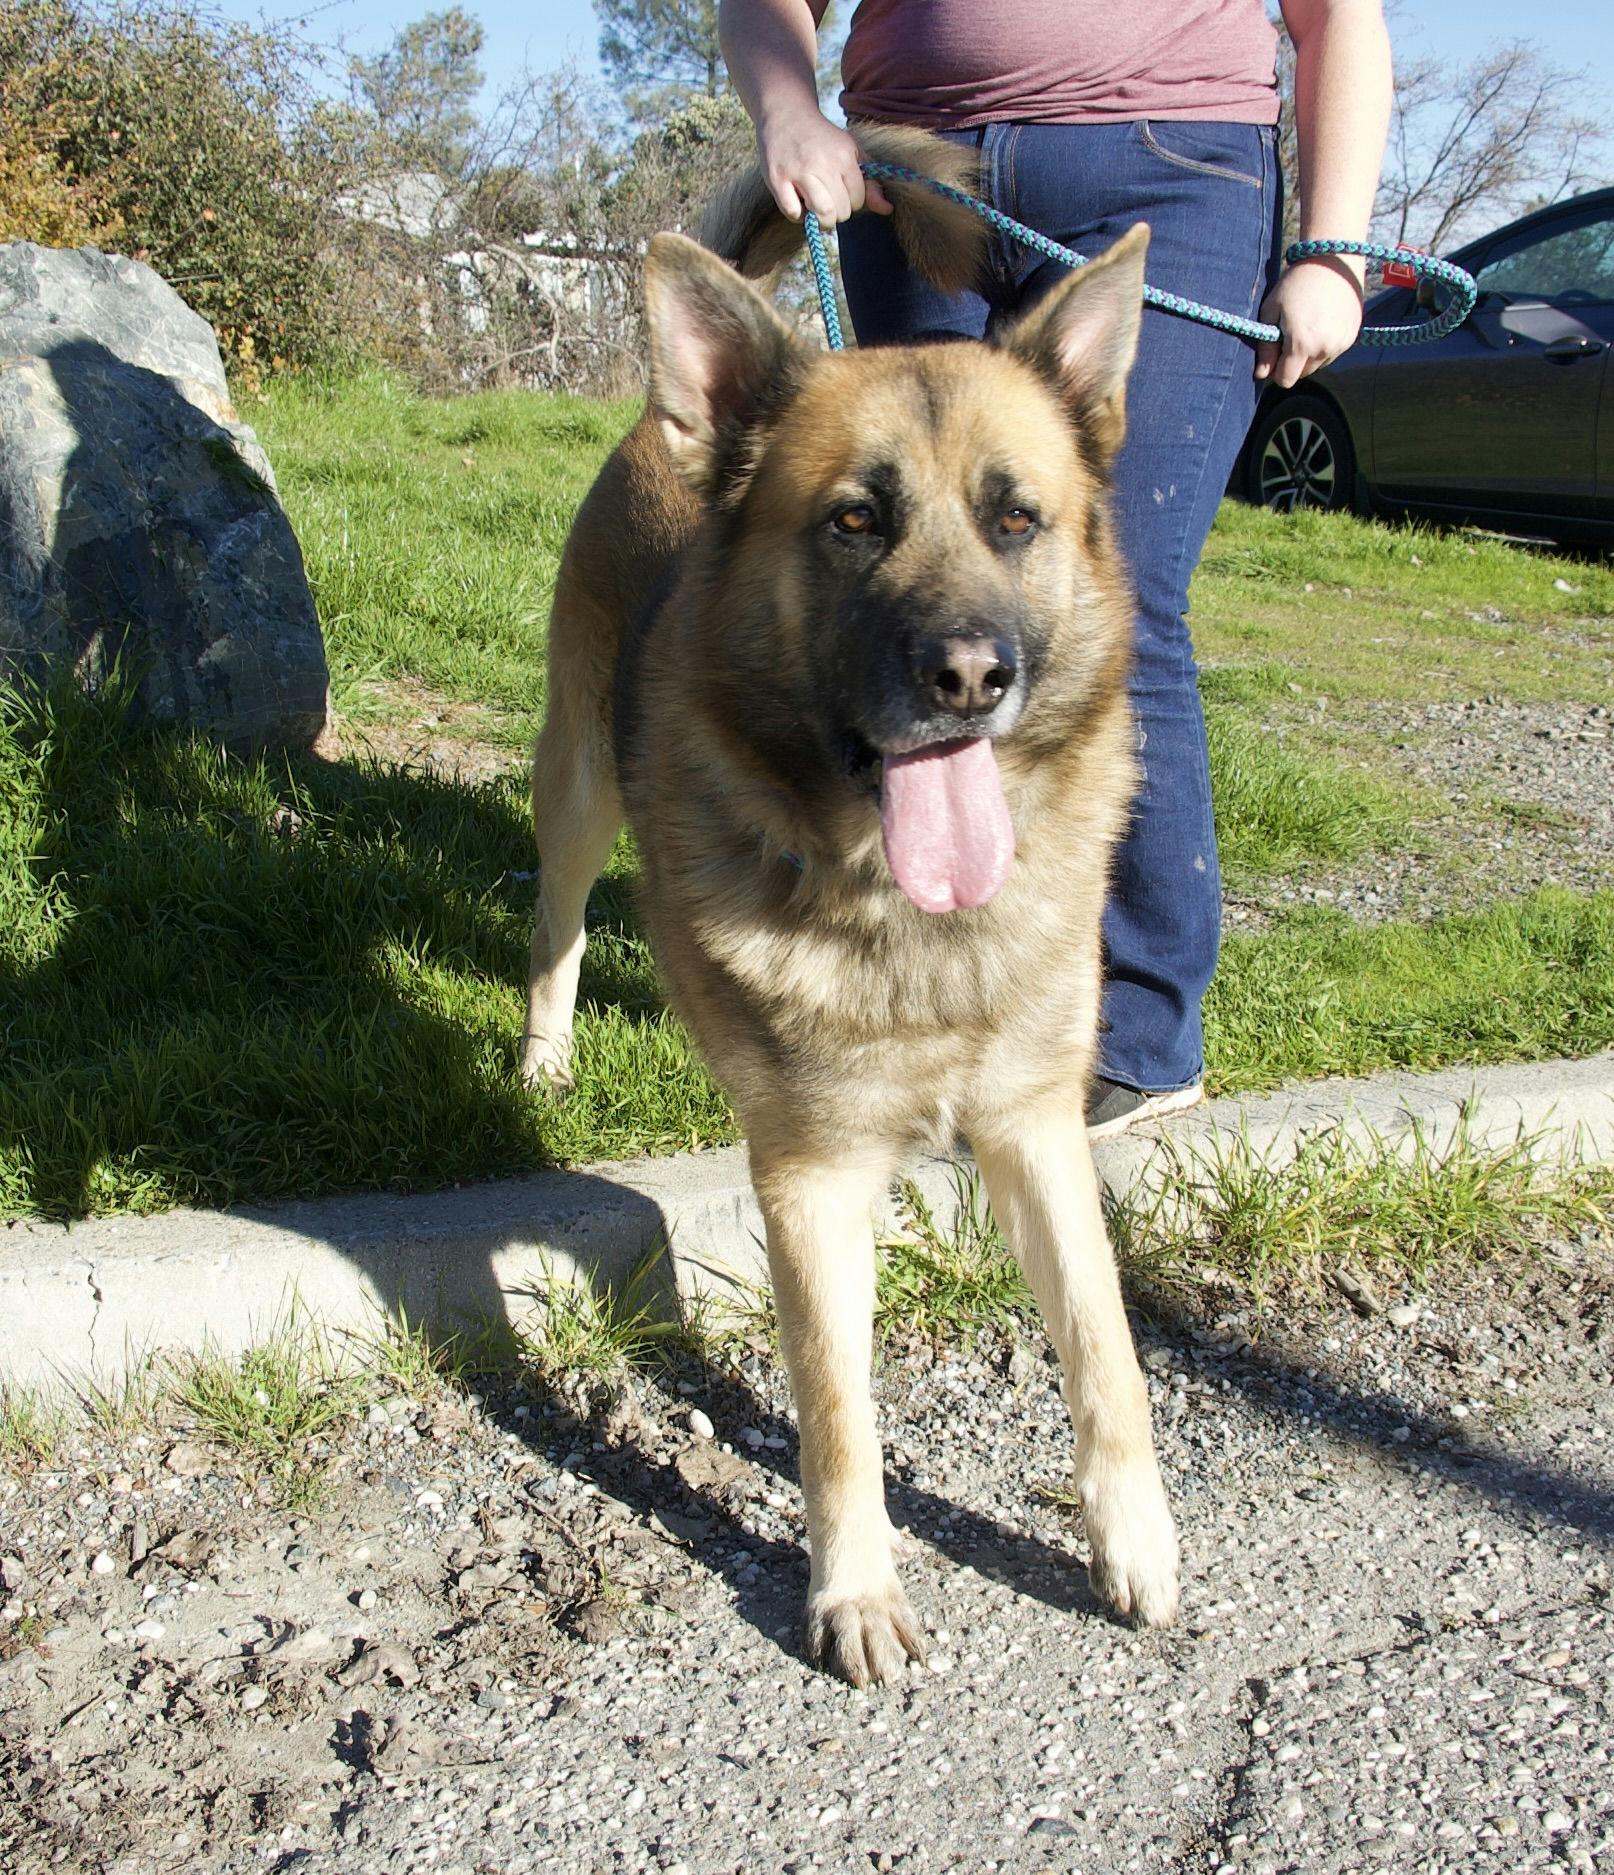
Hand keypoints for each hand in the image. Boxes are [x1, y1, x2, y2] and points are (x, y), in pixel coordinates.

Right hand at [755, 102, 892, 224]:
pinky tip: (797, 202)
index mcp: (844, 155)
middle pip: (841, 212)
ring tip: (815, 207)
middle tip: (827, 200)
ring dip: (820, 220)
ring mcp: (799, 171)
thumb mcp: (851, 153)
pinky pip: (793, 213)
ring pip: (822, 214)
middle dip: (836, 213)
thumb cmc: (822, 140)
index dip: (851, 202)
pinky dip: (797, 215)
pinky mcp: (777, 179)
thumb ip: (870, 182)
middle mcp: (823, 162)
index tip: (841, 192)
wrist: (786, 115)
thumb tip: (888, 209)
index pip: (858, 200)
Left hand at [1253, 256, 1364, 386]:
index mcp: (1301, 345)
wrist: (1333, 261)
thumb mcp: (1271, 312)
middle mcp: (1323, 349)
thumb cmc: (1296, 283)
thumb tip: (1261, 374)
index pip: (1285, 380)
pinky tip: (1321, 322)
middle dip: (1293, 362)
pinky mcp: (1352, 337)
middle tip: (1290, 335)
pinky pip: (1333, 352)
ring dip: (1310, 355)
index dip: (1276, 370)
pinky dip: (1325, 345)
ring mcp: (1340, 344)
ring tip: (1307, 326)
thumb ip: (1265, 347)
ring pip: (1319, 364)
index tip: (1275, 354)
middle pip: (1303, 374)